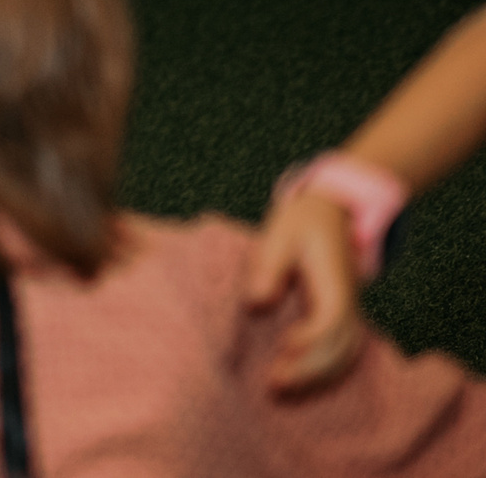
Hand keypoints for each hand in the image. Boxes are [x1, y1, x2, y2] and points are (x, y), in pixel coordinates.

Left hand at [245, 191, 365, 390]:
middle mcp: (348, 304)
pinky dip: (325, 372)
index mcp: (335, 284)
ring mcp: (349, 313)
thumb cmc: (300, 223)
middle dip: (311, 372)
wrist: (331, 212)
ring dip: (318, 378)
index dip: (311, 340)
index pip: (331, 320)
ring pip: (345, 356)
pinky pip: (342, 353)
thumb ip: (268, 267)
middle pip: (341, 348)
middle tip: (274, 385)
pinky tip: (298, 383)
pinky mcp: (340, 318)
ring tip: (282, 391)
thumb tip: (256, 302)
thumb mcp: (279, 236)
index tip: (284, 347)